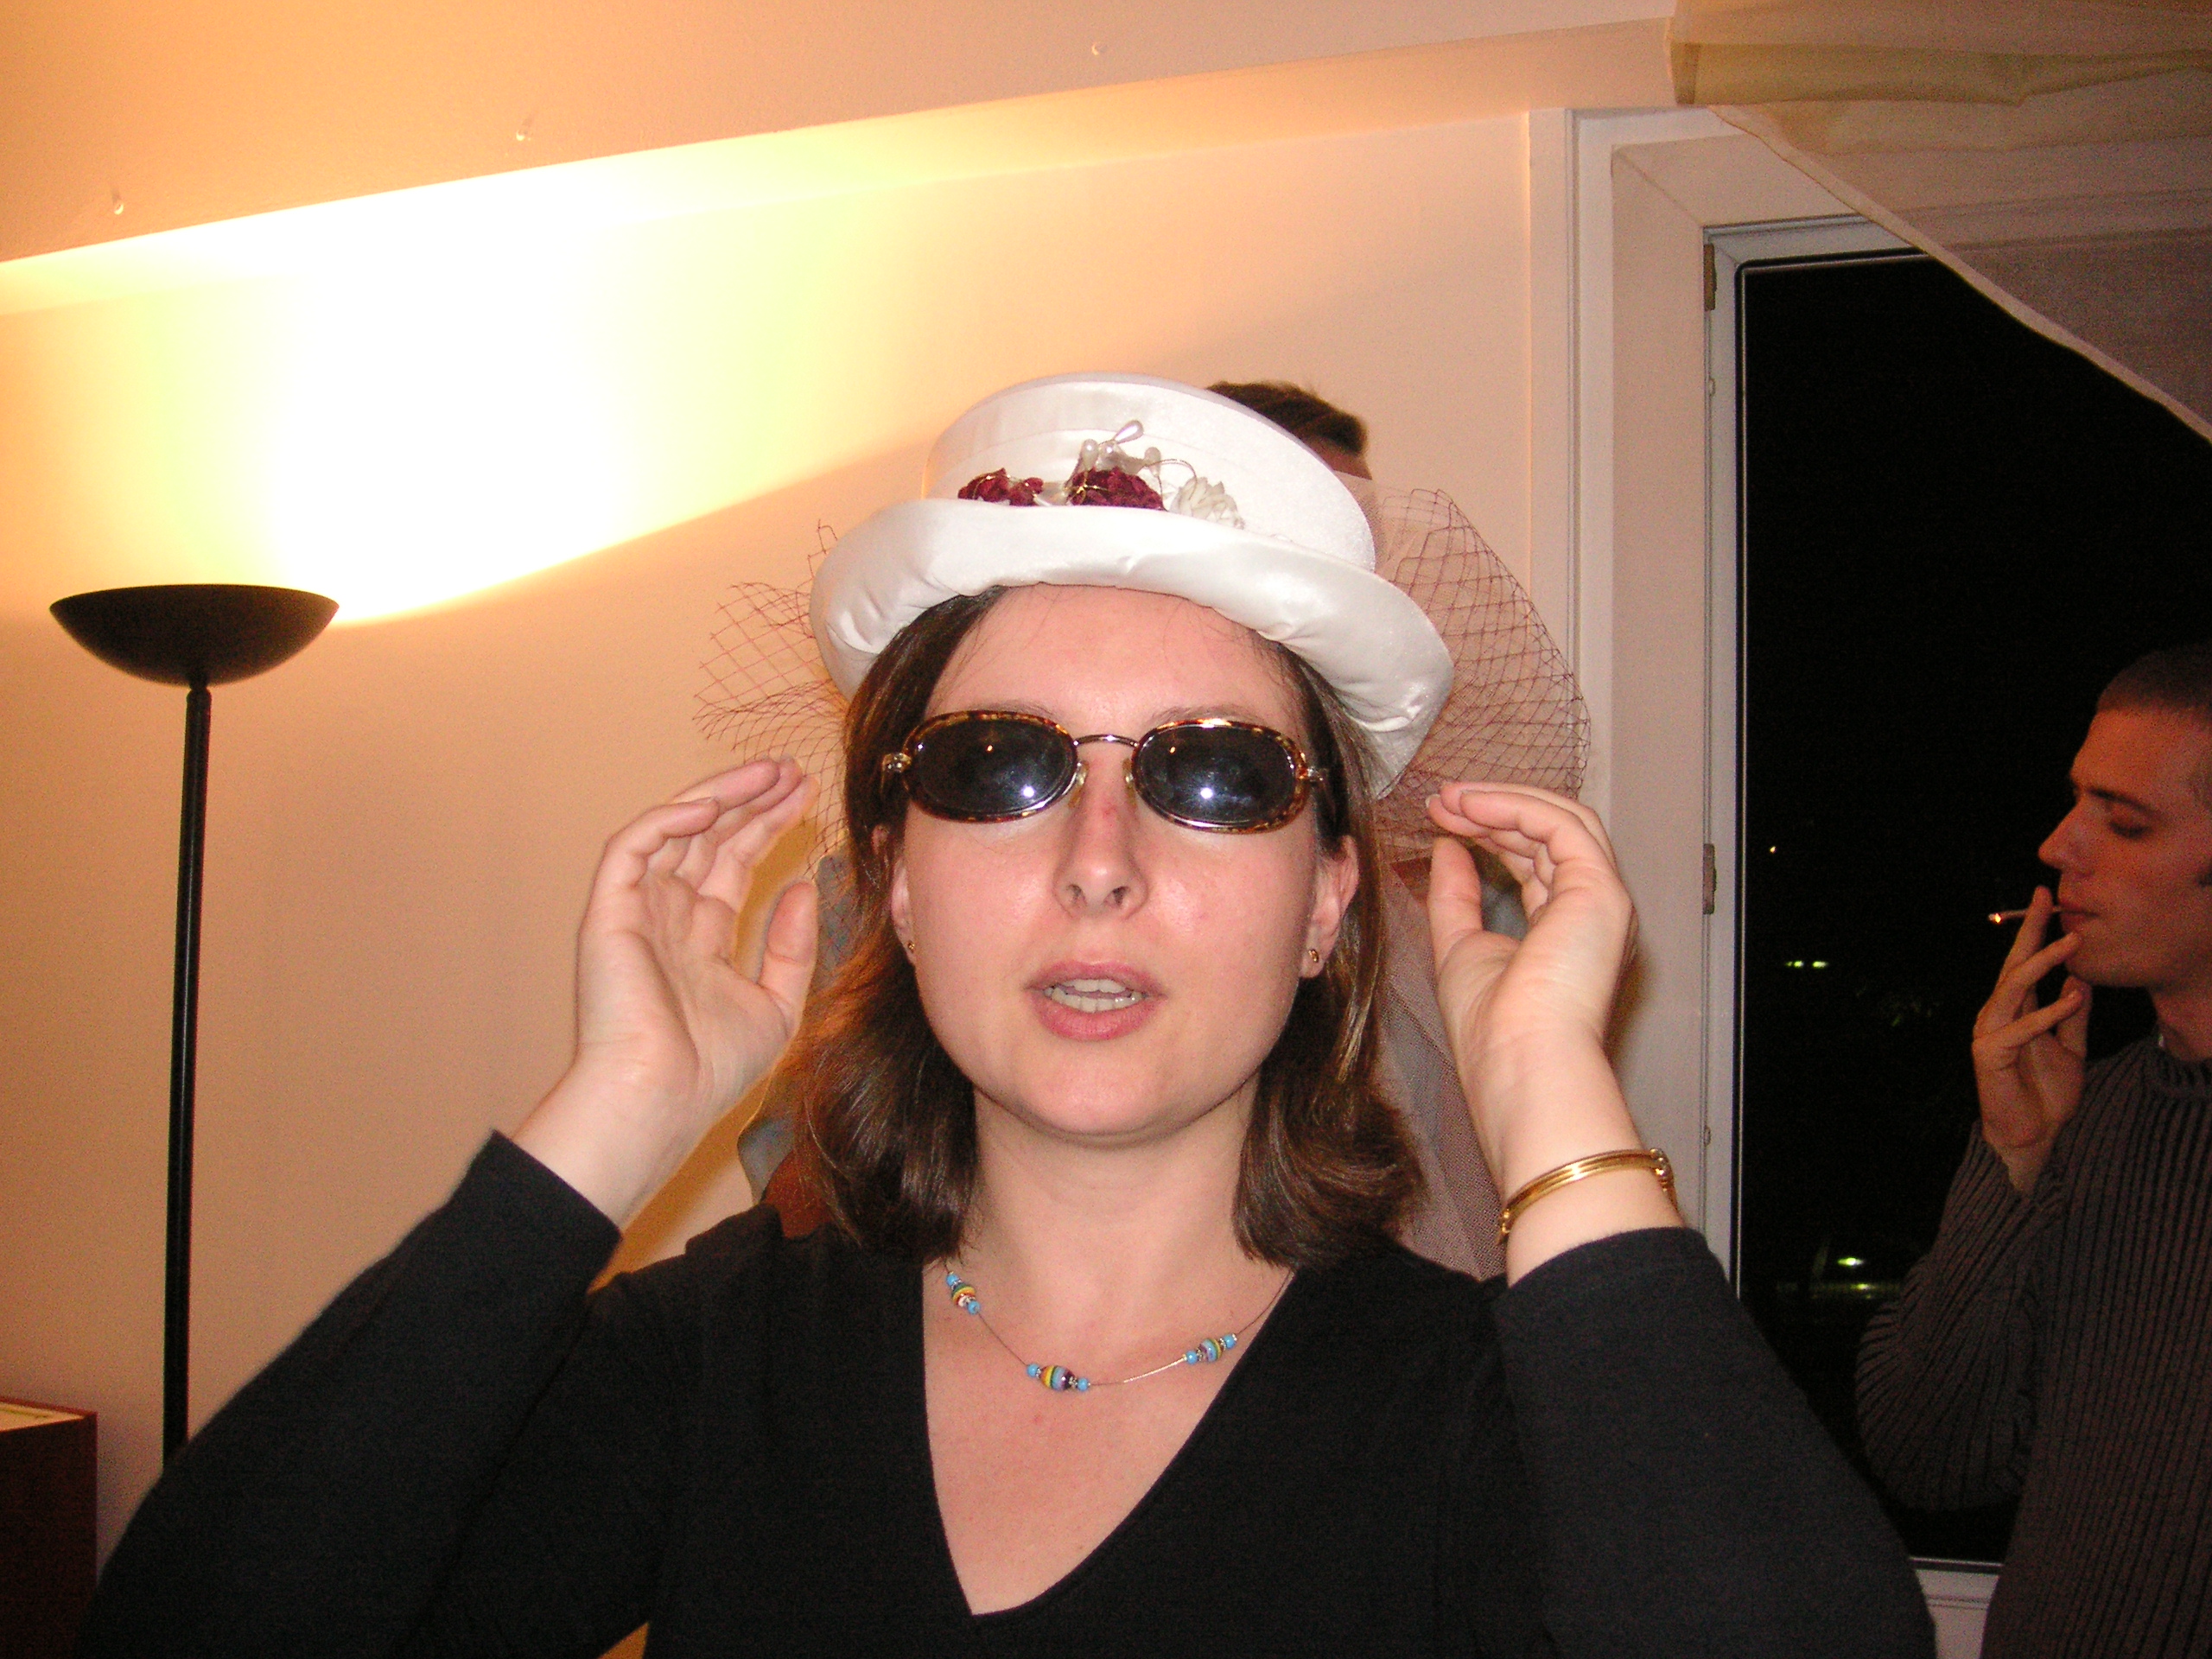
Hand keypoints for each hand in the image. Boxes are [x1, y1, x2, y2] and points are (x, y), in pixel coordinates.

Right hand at [516, 759, 818, 1221]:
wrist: (659, 1098)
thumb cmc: (711, 1069)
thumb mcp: (776, 1005)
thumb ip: (791, 947)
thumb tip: (802, 889)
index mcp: (699, 940)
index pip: (733, 866)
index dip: (767, 828)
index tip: (806, 798)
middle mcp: (666, 918)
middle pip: (710, 841)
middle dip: (751, 801)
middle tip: (793, 769)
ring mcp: (636, 911)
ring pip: (675, 832)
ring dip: (721, 796)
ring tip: (770, 771)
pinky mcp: (609, 911)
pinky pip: (632, 847)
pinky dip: (669, 821)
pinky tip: (714, 807)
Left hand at [1426, 783, 1633, 1098]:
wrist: (1520, 1060)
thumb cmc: (1492, 1027)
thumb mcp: (1460, 946)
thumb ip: (1455, 896)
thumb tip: (1446, 845)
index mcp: (1565, 931)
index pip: (1535, 862)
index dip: (1490, 833)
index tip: (1442, 818)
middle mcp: (1591, 912)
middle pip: (1549, 837)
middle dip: (1493, 810)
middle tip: (1442, 800)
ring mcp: (1602, 899)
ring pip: (1562, 821)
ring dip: (1502, 801)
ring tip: (1450, 797)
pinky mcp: (1601, 889)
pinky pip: (1561, 825)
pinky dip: (1515, 807)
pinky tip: (1470, 805)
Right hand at [1972, 886, 2088, 1194]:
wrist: (2031, 1136)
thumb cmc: (2046, 1094)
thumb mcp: (2071, 1047)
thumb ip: (2072, 1015)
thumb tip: (2080, 979)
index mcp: (2013, 1010)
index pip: (2024, 964)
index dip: (2035, 932)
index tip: (2049, 900)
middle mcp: (1996, 1014)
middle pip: (2013, 965)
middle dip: (2030, 931)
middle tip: (2046, 899)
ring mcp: (1990, 1031)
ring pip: (2013, 988)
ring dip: (2043, 963)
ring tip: (2071, 943)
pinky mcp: (1989, 1053)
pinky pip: (2020, 1027)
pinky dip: (2048, 1012)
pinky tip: (2073, 997)